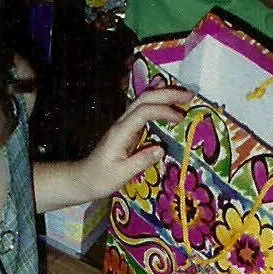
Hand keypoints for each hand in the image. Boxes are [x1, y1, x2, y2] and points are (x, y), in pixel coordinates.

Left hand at [77, 87, 192, 199]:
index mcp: (121, 132)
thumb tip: (162, 148)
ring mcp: (124, 125)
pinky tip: (168, 104)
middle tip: (190, 97)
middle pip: (144, 99)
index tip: (180, 119)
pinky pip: (143, 111)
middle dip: (167, 94)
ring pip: (143, 101)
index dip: (163, 111)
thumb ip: (141, 161)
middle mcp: (122, 123)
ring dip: (164, 96)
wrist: (83, 179)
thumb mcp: (121, 175)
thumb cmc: (100, 179)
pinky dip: (158, 105)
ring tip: (184, 99)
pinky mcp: (127, 130)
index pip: (144, 112)